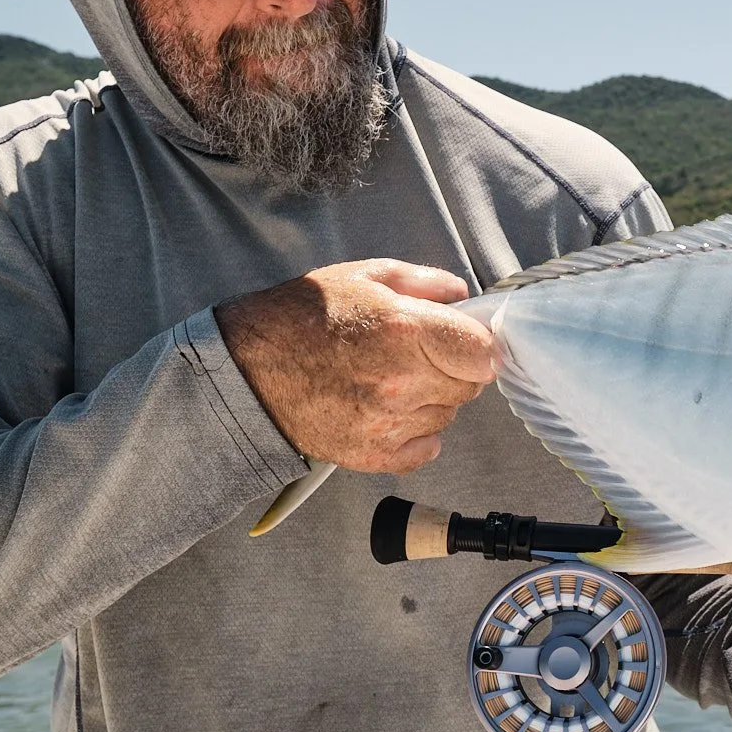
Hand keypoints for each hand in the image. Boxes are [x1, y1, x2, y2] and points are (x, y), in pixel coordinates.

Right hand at [215, 260, 498, 474]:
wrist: (247, 369)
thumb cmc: (303, 316)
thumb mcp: (365, 275)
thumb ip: (425, 283)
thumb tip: (463, 298)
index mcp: (405, 332)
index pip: (484, 354)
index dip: (479, 344)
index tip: (465, 340)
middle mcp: (400, 383)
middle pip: (469, 386)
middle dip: (454, 368)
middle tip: (419, 354)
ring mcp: (387, 424)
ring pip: (447, 416)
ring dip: (432, 399)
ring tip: (392, 378)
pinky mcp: (373, 455)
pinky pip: (426, 448)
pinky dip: (416, 432)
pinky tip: (388, 408)